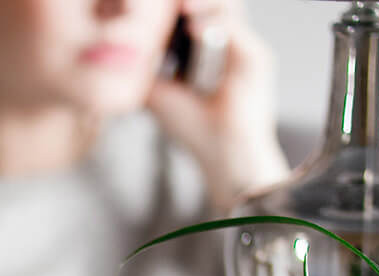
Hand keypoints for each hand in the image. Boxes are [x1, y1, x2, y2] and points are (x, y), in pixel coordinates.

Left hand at [147, 0, 289, 211]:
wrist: (224, 156)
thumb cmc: (195, 131)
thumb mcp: (158, 93)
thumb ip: (145, 68)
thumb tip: (121, 50)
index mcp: (210, 52)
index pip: (194, 15)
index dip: (173, 9)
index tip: (149, 6)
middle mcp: (230, 47)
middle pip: (211, 5)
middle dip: (184, 3)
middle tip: (159, 0)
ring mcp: (245, 50)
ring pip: (225, 8)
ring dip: (198, 3)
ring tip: (177, 4)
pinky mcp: (257, 59)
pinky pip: (234, 29)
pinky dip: (211, 23)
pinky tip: (190, 24)